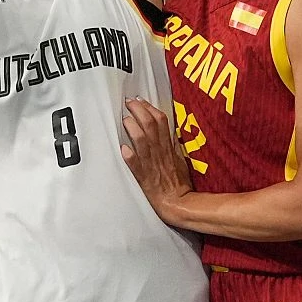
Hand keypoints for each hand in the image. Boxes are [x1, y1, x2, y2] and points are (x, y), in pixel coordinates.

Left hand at [120, 98, 194, 222]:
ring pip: (142, 140)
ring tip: (125, 119)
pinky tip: (123, 148)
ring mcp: (151, 163)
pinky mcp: (143, 176)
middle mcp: (159, 151)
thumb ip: (172, 144)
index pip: (161, 120)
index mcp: (168, 146)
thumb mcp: (179, 158)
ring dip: (132, 127)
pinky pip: (136, 164)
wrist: (178, 202)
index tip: (140, 99)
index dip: (149, 107)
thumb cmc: (178, 182)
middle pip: (150, 124)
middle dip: (138, 110)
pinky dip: (130, 156)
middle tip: (128, 102)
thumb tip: (168, 131)